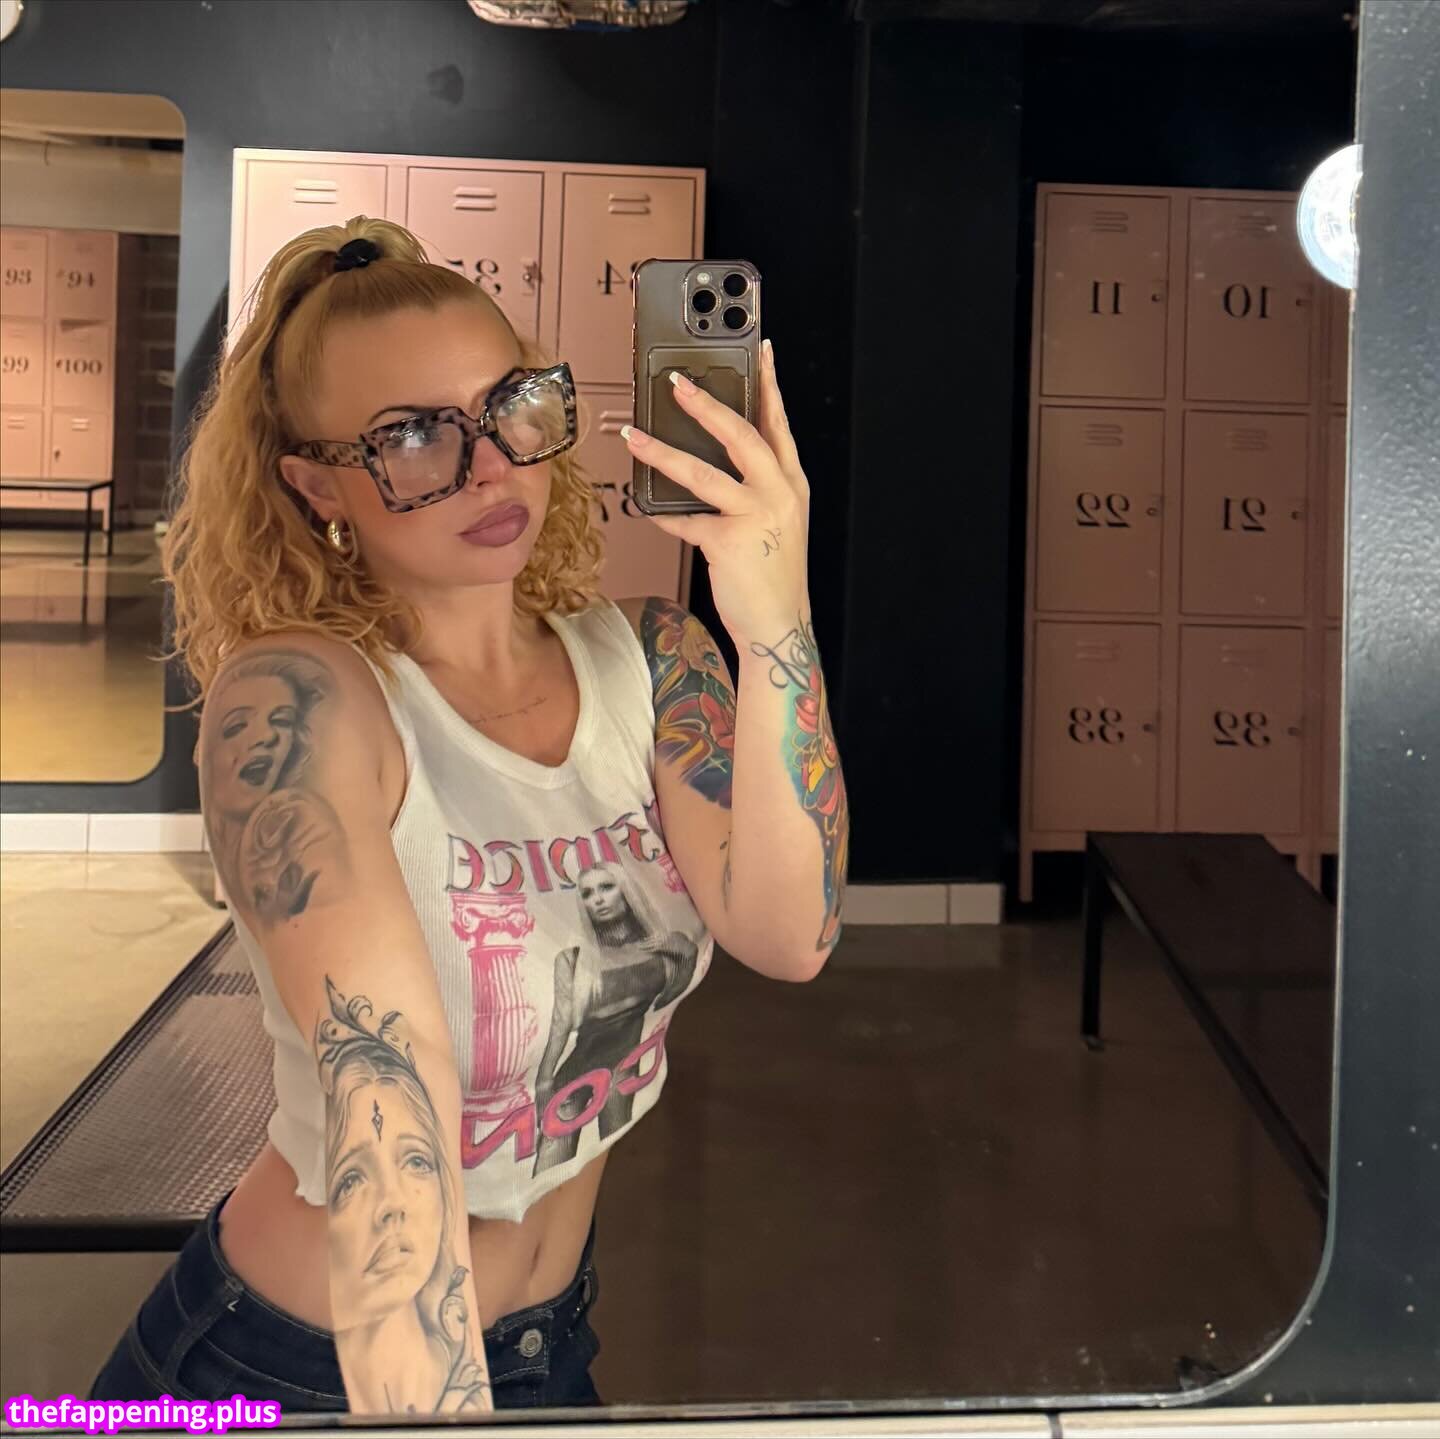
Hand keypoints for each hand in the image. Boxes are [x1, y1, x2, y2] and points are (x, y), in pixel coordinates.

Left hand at [622, 339, 810, 647]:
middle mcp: (778, 495)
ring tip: (634, 436)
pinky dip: (663, 516)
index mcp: (791, 485)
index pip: (779, 424)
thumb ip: (754, 488)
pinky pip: (685, 520)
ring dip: (663, 452)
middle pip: (741, 435)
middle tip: (677, 383)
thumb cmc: (772, 575)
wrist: (779, 625)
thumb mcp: (775, 522)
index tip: (762, 351)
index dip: (770, 385)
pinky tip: (645, 508)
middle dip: (706, 405)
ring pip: (703, 473)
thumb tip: (711, 458)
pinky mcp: (728, 542)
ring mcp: (755, 517)